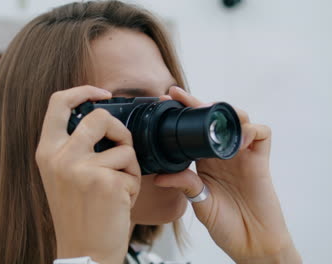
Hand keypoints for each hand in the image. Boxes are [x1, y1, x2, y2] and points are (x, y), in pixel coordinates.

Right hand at [35, 85, 140, 263]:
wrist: (84, 251)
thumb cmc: (78, 214)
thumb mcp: (62, 175)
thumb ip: (72, 146)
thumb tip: (99, 118)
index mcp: (47, 151)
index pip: (57, 102)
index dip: (82, 90)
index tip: (102, 93)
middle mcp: (59, 157)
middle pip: (99, 116)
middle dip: (119, 129)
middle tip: (121, 146)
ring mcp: (81, 169)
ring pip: (123, 146)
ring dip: (128, 166)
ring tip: (117, 188)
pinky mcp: (105, 182)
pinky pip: (132, 169)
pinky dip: (132, 184)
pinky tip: (120, 201)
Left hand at [154, 87, 301, 262]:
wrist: (250, 241)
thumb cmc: (225, 223)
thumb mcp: (199, 202)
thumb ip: (185, 185)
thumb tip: (159, 177)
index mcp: (205, 160)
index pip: (194, 129)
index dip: (184, 112)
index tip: (168, 98)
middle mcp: (223, 153)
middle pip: (216, 118)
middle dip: (201, 104)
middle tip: (184, 98)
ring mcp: (243, 155)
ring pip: (240, 119)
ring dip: (227, 112)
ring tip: (212, 112)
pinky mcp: (260, 161)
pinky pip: (262, 133)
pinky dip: (251, 129)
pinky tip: (239, 135)